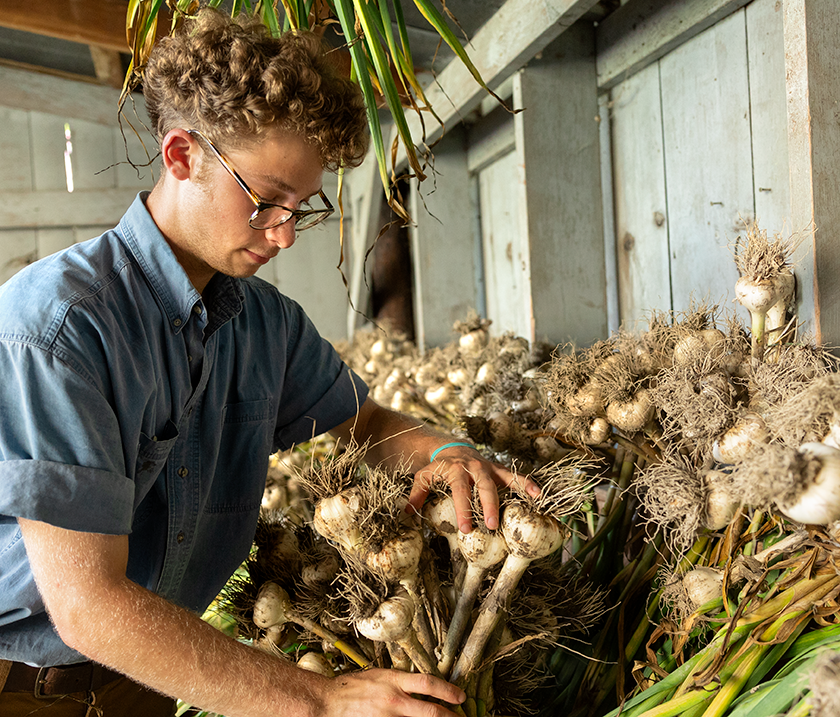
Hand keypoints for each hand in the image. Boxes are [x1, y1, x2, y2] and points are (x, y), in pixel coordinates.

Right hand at [321, 668, 464, 716]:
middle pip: (430, 710)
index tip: (460, 696)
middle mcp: (394, 700)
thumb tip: (424, 687)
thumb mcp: (380, 675)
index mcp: (393, 681)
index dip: (448, 690)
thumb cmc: (352, 687)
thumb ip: (401, 681)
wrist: (329, 702)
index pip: (428, 683)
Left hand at [408, 446, 540, 532]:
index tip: (467, 529)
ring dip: (518, 489)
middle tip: (492, 525)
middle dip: (489, 505)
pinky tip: (538, 495)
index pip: (460, 491)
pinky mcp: (499, 470)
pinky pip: (515, 476)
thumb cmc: (438, 468)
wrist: (453, 448)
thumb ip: (417, 493)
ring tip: (533, 501)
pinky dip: (527, 484)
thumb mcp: (424, 477)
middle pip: (484, 486)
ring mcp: (489, 467)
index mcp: (455, 470)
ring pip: (505, 478)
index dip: (463, 510)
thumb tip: (408, 511)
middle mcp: (475, 467)